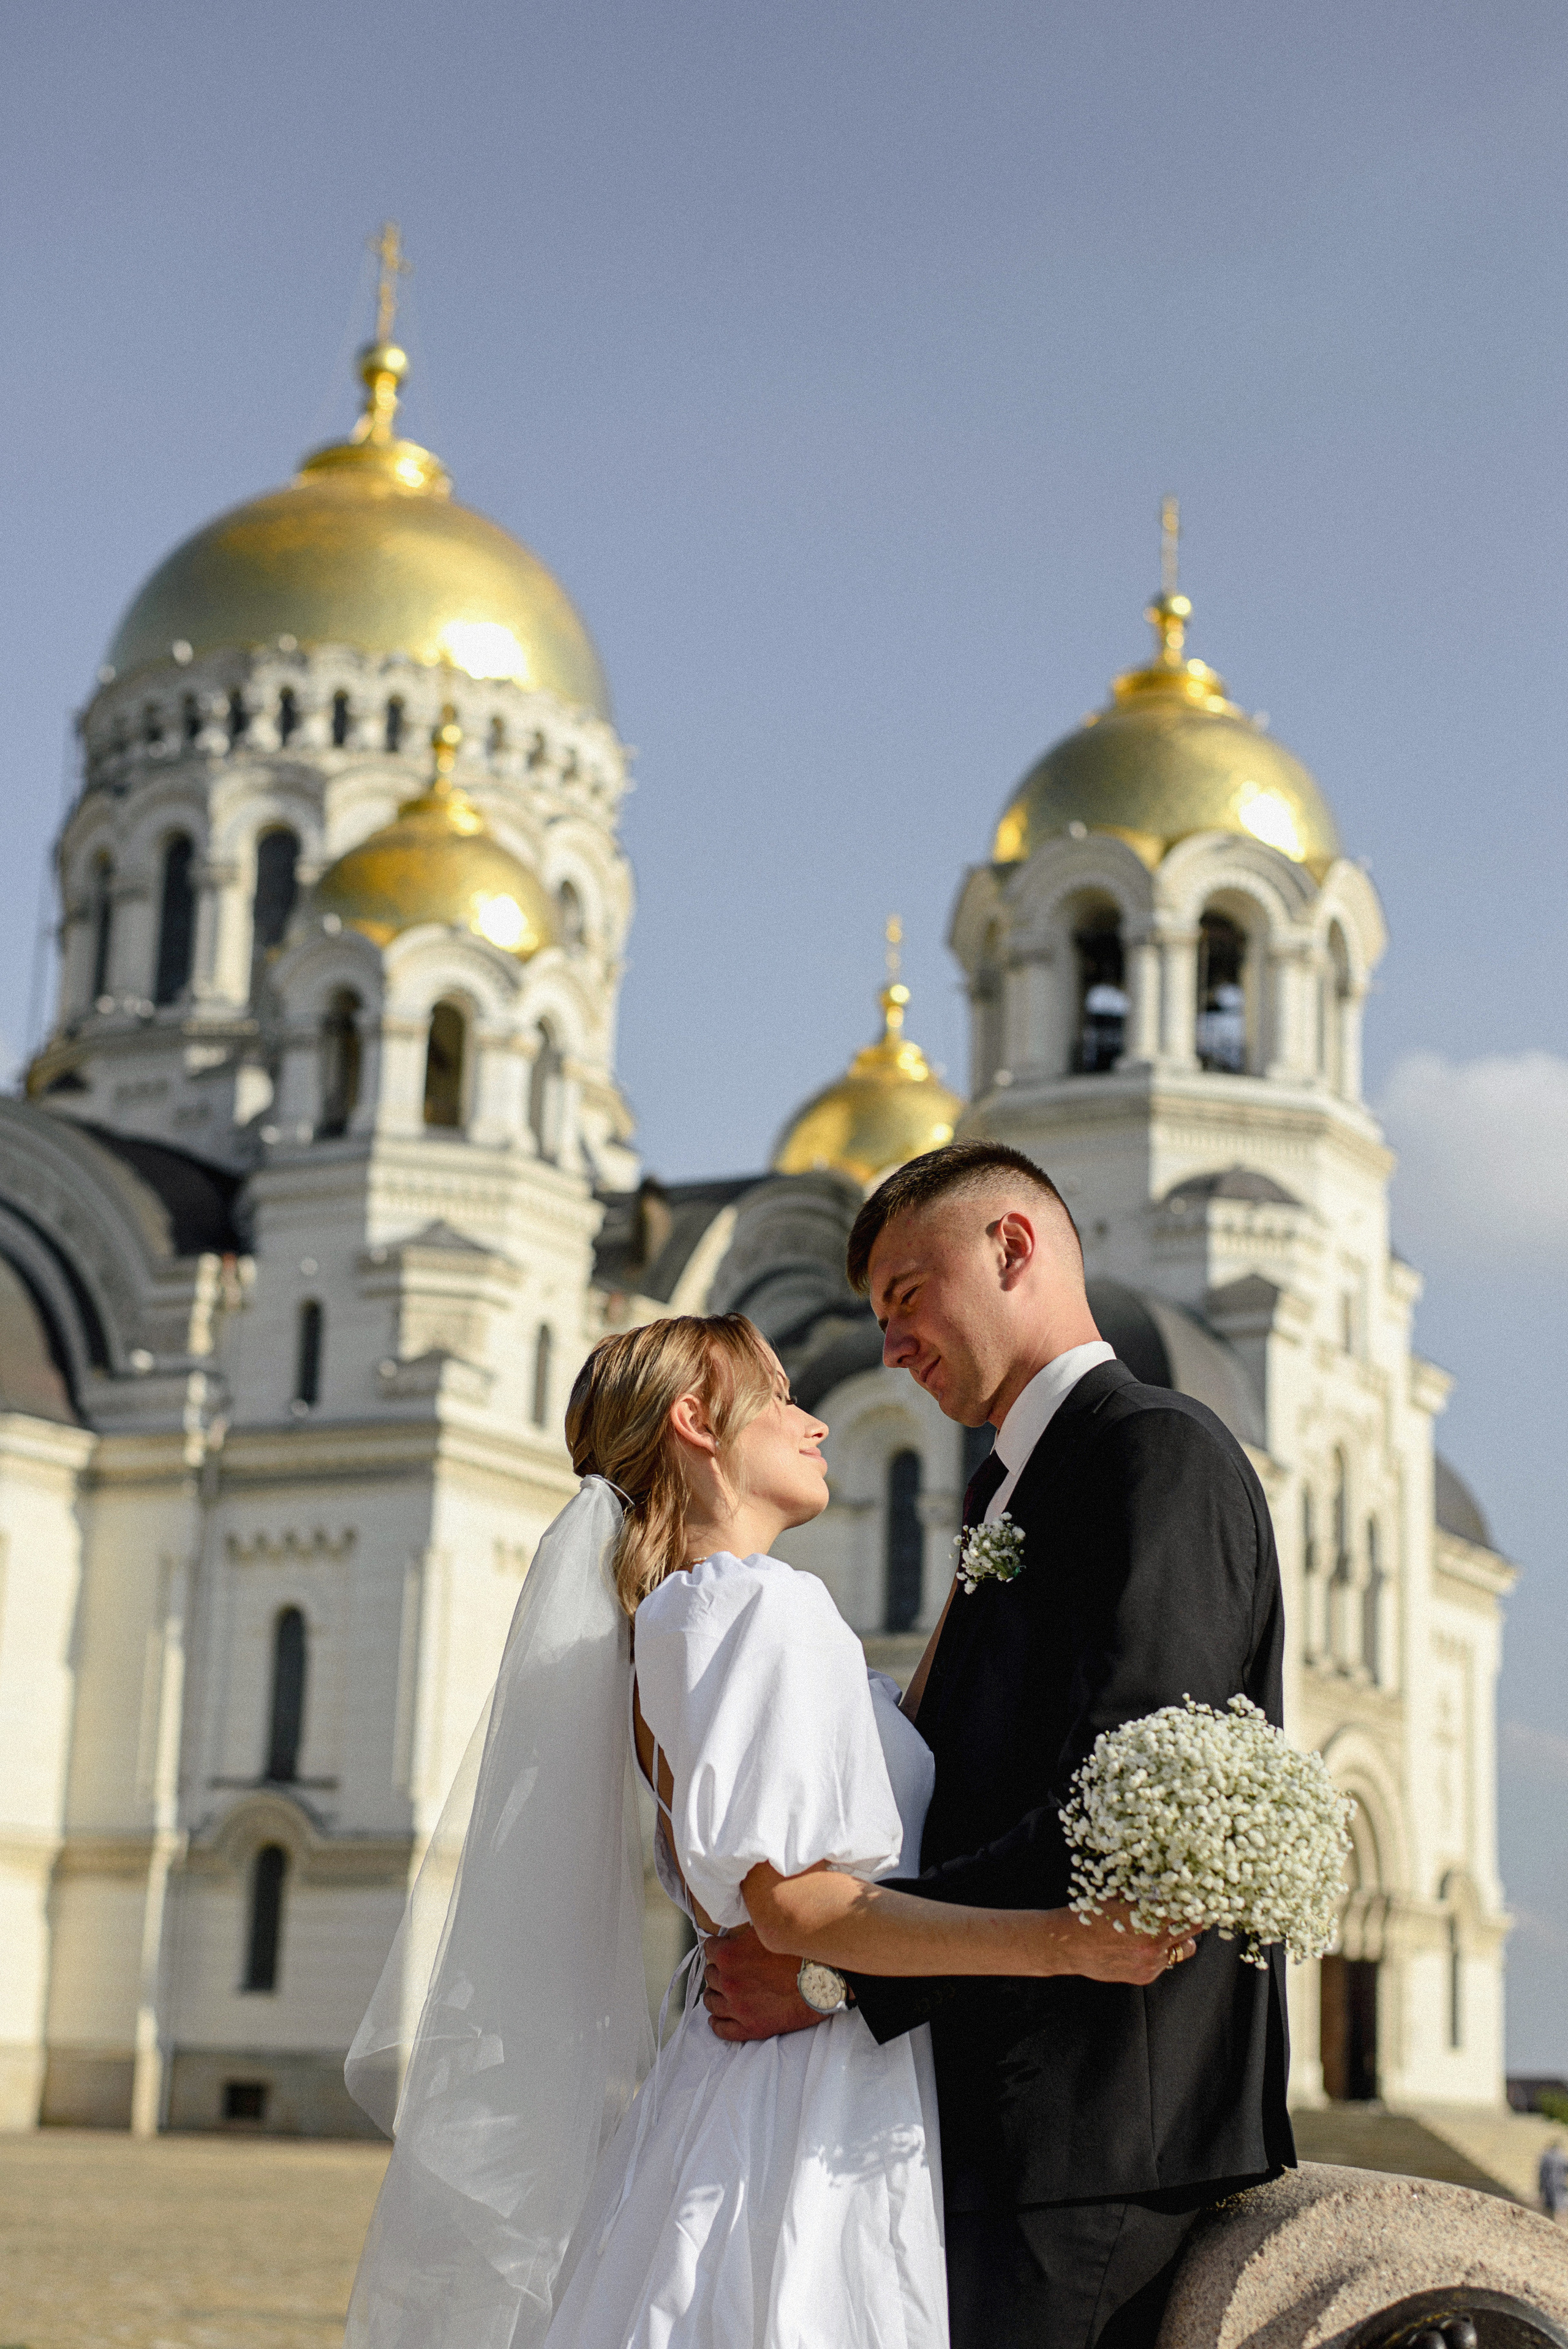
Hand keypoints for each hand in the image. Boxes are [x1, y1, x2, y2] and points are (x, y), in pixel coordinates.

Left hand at [702, 1925, 824, 2042]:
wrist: (823, 1979)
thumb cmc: (800, 1950)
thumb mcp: (768, 1929)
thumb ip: (747, 1932)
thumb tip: (741, 1929)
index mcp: (729, 1955)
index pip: (709, 1948)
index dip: (718, 1946)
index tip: (724, 1947)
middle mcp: (728, 1982)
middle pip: (710, 1975)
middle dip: (718, 1969)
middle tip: (729, 1968)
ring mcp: (738, 2007)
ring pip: (711, 2001)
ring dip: (714, 1994)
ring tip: (720, 1992)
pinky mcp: (750, 2028)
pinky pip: (722, 2030)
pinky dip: (716, 2023)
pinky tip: (716, 2019)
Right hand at [1056, 1902, 1198, 1984]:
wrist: (1068, 1944)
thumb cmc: (1092, 1913)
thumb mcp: (1120, 1895)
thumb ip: (1148, 1893)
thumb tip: (1172, 1883)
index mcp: (1151, 1916)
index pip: (1191, 1907)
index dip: (1197, 1899)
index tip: (1200, 1893)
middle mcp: (1156, 1942)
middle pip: (1195, 1928)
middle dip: (1194, 1917)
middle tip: (1192, 1908)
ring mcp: (1152, 1962)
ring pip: (1183, 1949)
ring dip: (1178, 1937)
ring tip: (1165, 1928)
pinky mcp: (1145, 1977)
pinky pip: (1164, 1962)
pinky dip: (1159, 1952)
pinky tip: (1140, 1944)